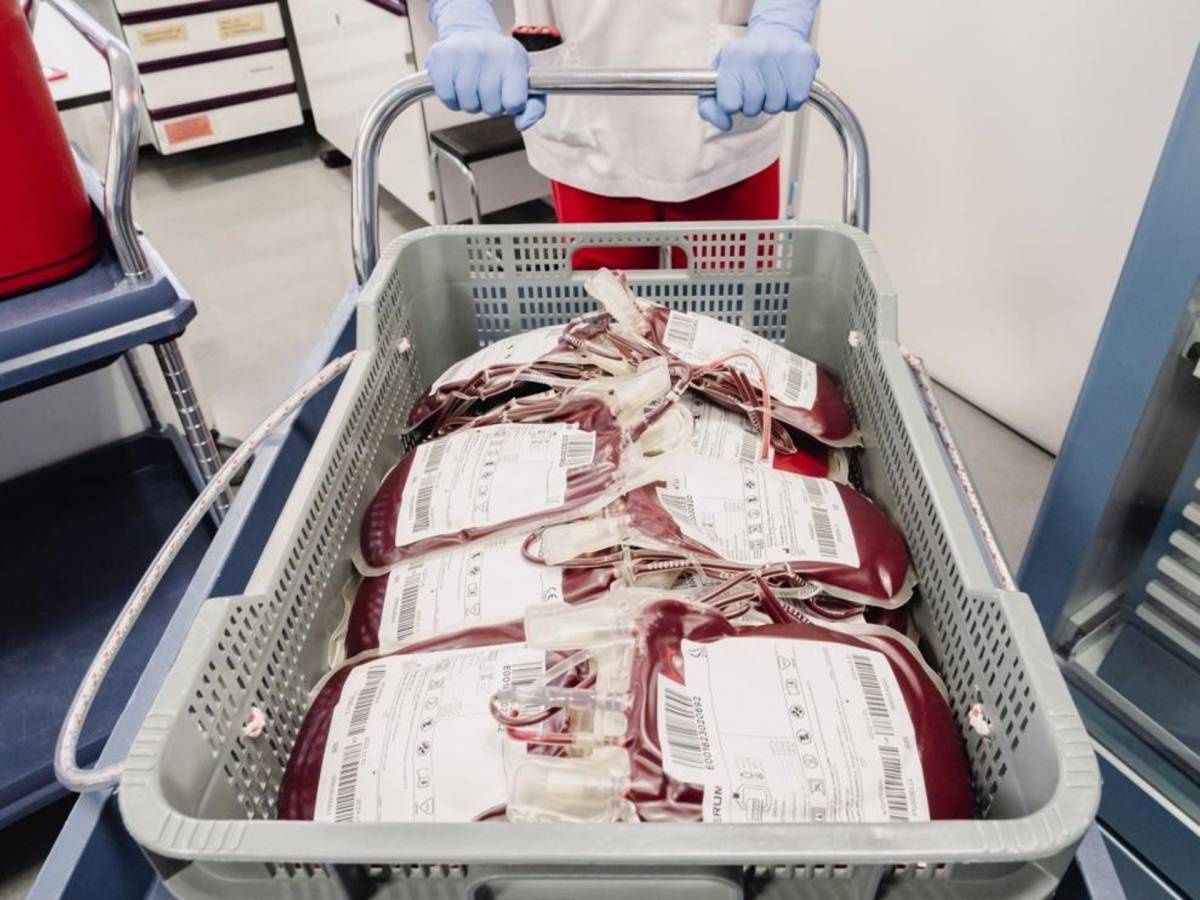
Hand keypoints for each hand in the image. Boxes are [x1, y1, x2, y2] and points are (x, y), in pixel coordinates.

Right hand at [426, 31, 544, 129]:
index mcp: (512, 57)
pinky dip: (452, 99)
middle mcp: (487, 52)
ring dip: (471, 102)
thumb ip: (533, 106)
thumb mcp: (525, 80)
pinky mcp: (440, 57)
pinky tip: (457, 83)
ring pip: (468, 105)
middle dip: (490, 104)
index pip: (514, 103)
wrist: (471, 34)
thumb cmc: (501, 63)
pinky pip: (448, 98)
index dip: (511, 105)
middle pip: (491, 108)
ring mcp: (462, 52)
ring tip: (473, 84)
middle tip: (488, 87)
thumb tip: (522, 124)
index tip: (508, 93)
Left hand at [698, 24, 818, 131]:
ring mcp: (782, 53)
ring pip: (776, 106)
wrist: (776, 34)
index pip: (729, 105)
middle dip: (754, 105)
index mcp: (732, 57)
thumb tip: (726, 124)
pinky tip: (787, 85)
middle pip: (753, 108)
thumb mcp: (719, 80)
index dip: (733, 106)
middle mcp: (757, 53)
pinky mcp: (803, 58)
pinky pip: (796, 100)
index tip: (737, 94)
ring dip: (774, 103)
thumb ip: (710, 107)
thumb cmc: (744, 63)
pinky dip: (792, 100)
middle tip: (758, 88)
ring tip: (772, 85)